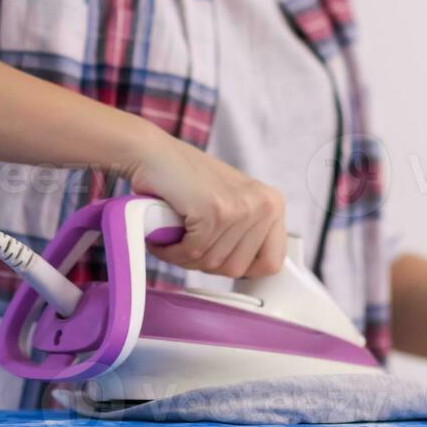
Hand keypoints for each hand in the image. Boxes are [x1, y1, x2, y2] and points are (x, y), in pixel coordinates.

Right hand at [125, 129, 285, 278]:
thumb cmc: (187, 180)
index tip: (218, 259)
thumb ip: (247, 234)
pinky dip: (172, 251)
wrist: (154, 153)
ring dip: (185, 257)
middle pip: (236, 269)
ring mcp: (240, 208)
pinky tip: (165, 236)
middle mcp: (264, 205)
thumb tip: (250, 272)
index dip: (241, 269)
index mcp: (273, 204)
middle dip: (205, 263)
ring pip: (212, 263)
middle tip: (187, 243)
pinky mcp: (214, 211)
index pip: (271, 263)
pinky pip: (193, 252)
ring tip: (175, 236)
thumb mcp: (232, 204)